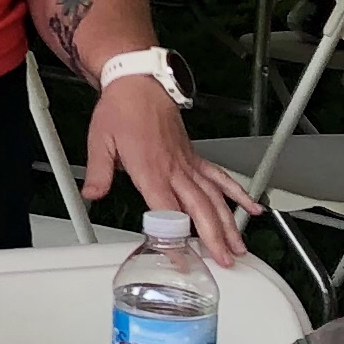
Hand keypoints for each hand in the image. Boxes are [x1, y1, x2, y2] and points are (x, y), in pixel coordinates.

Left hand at [81, 74, 254, 253]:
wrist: (138, 82)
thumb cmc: (121, 109)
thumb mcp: (99, 141)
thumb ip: (99, 172)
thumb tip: (92, 195)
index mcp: (151, 169)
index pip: (166, 212)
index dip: (175, 237)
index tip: (182, 258)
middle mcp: (174, 169)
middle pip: (200, 209)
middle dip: (214, 238)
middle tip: (225, 261)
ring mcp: (188, 163)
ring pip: (215, 197)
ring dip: (229, 223)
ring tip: (239, 247)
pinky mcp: (194, 157)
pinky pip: (220, 176)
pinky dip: (238, 192)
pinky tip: (252, 207)